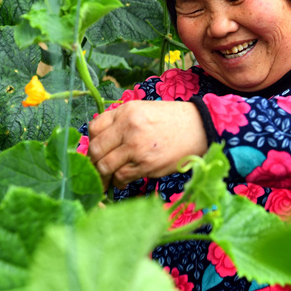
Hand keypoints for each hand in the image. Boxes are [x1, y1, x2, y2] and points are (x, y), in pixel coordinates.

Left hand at [87, 100, 206, 189]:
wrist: (198, 128)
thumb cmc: (171, 120)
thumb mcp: (143, 109)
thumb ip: (121, 122)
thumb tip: (101, 142)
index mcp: (126, 111)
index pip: (94, 128)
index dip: (92, 142)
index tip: (96, 150)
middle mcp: (128, 128)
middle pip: (96, 150)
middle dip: (93, 162)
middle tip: (97, 168)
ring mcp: (136, 148)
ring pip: (105, 167)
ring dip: (104, 175)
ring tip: (108, 178)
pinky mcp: (146, 165)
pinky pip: (122, 177)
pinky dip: (119, 181)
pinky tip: (123, 180)